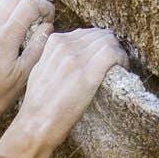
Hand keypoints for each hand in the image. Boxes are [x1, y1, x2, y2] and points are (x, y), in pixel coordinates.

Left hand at [0, 0, 52, 149]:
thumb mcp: (23, 76)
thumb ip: (38, 48)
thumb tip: (48, 27)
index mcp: (6, 37)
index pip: (30, 4)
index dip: (45, 6)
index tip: (50, 18)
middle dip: (33, 0)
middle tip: (41, 15)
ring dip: (17, 0)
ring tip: (26, 16)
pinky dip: (2, 3)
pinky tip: (9, 18)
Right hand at [11, 28, 126, 148]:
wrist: (36, 124)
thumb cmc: (38, 105)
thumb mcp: (40, 71)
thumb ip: (54, 58)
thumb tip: (71, 55)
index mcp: (54, 43)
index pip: (86, 33)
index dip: (99, 43)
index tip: (104, 56)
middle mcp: (65, 47)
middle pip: (99, 35)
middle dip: (111, 46)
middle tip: (116, 62)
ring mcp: (76, 59)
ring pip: (108, 42)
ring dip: (118, 53)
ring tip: (120, 67)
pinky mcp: (88, 75)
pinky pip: (113, 54)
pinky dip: (122, 60)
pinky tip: (123, 69)